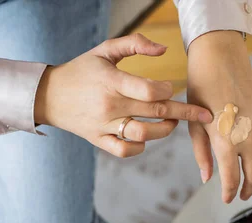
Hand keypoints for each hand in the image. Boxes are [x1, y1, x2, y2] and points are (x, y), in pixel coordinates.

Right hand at [34, 33, 212, 157]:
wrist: (48, 95)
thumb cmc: (82, 70)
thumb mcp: (104, 50)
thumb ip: (135, 44)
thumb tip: (164, 50)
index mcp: (112, 81)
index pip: (150, 91)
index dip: (169, 91)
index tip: (172, 88)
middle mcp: (109, 105)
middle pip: (156, 112)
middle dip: (185, 113)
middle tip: (203, 114)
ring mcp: (104, 125)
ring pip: (144, 135)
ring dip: (165, 131)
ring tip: (172, 123)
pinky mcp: (99, 140)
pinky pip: (125, 150)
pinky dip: (140, 147)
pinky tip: (147, 138)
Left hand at [187, 31, 251, 202]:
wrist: (218, 59)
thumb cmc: (201, 91)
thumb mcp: (194, 125)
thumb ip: (202, 155)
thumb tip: (207, 178)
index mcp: (226, 142)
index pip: (232, 178)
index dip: (229, 192)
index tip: (228, 199)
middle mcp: (248, 136)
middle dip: (249, 188)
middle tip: (244, 194)